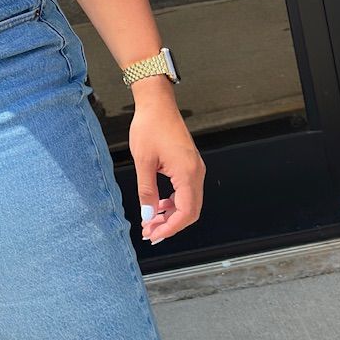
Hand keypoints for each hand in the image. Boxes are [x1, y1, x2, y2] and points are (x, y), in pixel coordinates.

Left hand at [128, 84, 203, 243]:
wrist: (157, 103)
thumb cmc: (150, 127)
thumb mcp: (143, 162)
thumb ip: (147, 191)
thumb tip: (148, 216)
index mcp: (187, 173)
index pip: (186, 212)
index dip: (170, 228)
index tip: (153, 235)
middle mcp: (196, 172)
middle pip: (191, 211)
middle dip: (170, 225)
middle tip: (149, 233)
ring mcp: (195, 168)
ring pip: (189, 202)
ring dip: (171, 215)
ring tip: (150, 222)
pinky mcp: (189, 165)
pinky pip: (186, 191)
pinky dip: (174, 203)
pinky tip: (158, 205)